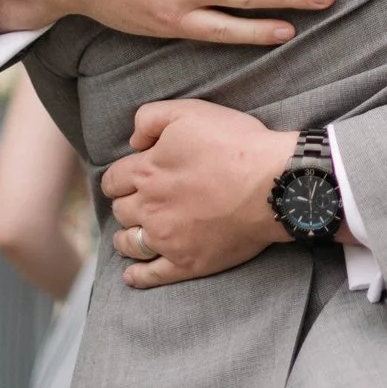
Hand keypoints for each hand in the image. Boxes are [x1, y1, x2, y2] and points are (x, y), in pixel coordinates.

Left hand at [101, 99, 296, 287]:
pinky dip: (138, 276)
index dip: (120, 177)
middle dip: (126, 204)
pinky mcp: (187, 262)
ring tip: (132, 235)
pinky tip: (133, 274)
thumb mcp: (189, 111)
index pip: (114, 179)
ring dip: (126, 237)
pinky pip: (152, 276)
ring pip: (129, 243)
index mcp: (147, 171)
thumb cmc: (235, 144)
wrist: (272, 184)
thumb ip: (150, 118)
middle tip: (140, 201)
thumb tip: (133, 141)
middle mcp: (150, 207)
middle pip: (121, 210)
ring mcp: (167, 239)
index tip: (129, 178)